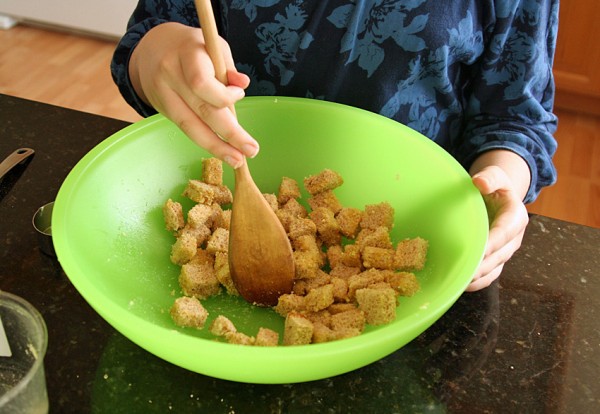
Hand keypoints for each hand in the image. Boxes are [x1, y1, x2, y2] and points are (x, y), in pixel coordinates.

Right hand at [128, 22, 257, 167]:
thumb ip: (228, 67)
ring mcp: (163, 93)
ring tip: (237, 160)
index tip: (240, 94)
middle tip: (251, 150)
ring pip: (190, 126)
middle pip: (200, 110)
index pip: (201, 82)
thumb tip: (243, 84)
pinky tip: (222, 150)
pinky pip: (185, 128)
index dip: (223, 96)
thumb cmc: (191, 47)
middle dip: (229, 133)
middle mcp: (170, 74)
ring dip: (217, 146)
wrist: (152, 47)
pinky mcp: (161, 108)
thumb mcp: (212, 46)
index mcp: (187, 54)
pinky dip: (205, 140)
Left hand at [467, 165, 528, 290]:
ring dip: (478, 278)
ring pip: (494, 270)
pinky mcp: (495, 260)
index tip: (479, 252)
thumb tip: (480, 182)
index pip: (505, 232)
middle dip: (482, 265)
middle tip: (463, 273)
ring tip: (459, 282)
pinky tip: (459, 285)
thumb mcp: (495, 175)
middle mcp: (513, 238)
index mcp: (515, 217)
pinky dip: (476, 283)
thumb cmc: (493, 186)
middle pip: (499, 256)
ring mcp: (504, 252)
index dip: (493, 243)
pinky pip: (488, 276)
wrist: (496, 197)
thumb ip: (490, 177)